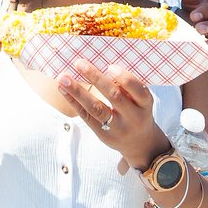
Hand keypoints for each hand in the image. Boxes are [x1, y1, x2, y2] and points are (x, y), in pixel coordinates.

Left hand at [56, 61, 170, 170]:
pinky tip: (63, 90)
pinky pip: (86, 116)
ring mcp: (117, 127)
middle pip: (115, 97)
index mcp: (145, 105)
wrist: (140, 144)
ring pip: (96, 108)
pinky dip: (73, 101)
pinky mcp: (103, 134)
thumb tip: (100, 66)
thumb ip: (127, 87)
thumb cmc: (137, 112)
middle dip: (96, 78)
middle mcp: (133, 117)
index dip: (126, 79)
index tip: (110, 66)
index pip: (139, 91)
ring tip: (63, 78)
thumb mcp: (141, 101)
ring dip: (78, 91)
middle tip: (79, 63)